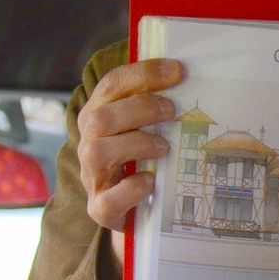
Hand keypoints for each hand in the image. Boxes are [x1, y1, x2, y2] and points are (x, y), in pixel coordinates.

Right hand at [78, 58, 182, 232]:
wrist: (129, 208)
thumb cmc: (139, 159)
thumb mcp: (142, 128)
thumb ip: (155, 104)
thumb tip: (190, 76)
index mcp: (98, 115)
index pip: (112, 84)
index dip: (144, 73)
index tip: (178, 71)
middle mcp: (89, 143)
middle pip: (102, 117)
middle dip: (141, 108)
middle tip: (172, 110)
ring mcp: (92, 176)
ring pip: (99, 152)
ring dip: (137, 144)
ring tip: (164, 147)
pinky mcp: (100, 207)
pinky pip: (109, 199)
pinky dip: (131, 188)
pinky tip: (151, 181)